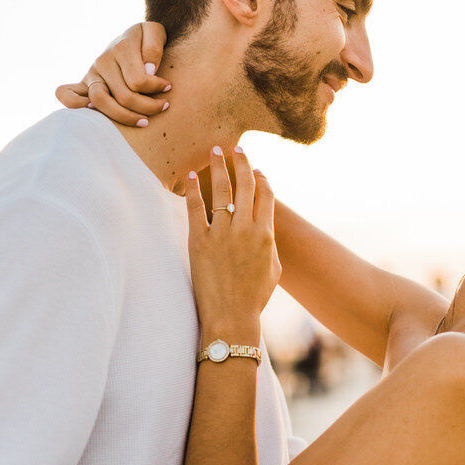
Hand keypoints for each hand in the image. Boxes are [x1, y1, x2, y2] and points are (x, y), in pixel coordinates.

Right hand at [55, 22, 172, 126]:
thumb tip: (148, 70)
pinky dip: (76, 105)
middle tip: (164, 106)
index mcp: (121, 47)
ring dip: (125, 117)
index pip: (138, 80)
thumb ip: (154, 46)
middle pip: (123, 96)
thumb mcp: (155, 32)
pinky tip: (97, 114)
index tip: (168, 87)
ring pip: (101, 102)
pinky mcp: (84, 84)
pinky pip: (68, 94)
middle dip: (148, 107)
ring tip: (144, 122)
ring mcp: (92, 73)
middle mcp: (103, 61)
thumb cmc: (145, 40)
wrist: (131, 37)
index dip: (156, 88)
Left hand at [186, 148, 280, 335]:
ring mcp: (222, 234)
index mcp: (267, 234)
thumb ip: (270, 244)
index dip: (261, 179)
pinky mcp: (200, 241)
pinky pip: (195, 207)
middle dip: (242, 162)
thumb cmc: (254, 298)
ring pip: (222, 190)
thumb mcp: (274, 270)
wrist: (231, 317)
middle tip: (236, 148)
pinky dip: (192, 189)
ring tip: (215, 151)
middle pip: (245, 185)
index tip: (257, 169)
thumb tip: (265, 228)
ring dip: (219, 167)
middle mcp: (246, 229)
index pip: (265, 195)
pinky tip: (190, 175)